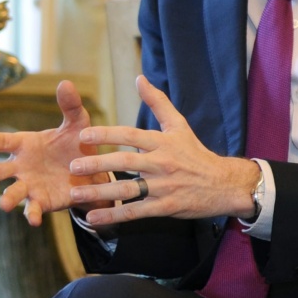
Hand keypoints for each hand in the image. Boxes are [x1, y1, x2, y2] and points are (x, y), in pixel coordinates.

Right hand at [0, 79, 112, 224]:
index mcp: (24, 144)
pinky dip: (31, 214)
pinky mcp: (41, 201)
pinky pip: (33, 209)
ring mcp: (29, 185)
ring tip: (3, 205)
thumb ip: (70, 106)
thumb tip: (65, 83)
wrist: (91, 172)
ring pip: (11, 192)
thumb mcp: (76, 124)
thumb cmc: (76, 144)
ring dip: (6, 198)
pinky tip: (33, 220)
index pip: (4, 142)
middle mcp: (21, 166)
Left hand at [64, 75, 260, 226]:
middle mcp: (162, 163)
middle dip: (98, 164)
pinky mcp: (166, 207)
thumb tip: (139, 78)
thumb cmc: (196, 153)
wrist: (224, 184)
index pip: (130, 135)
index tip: (83, 136)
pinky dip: (115, 217)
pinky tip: (94, 219)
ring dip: (100, 193)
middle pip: (125, 162)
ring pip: (128, 190)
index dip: (107, 135)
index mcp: (162, 142)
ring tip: (75, 194)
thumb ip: (158, 102)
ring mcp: (164, 186)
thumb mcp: (179, 125)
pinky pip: (136, 212)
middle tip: (73, 167)